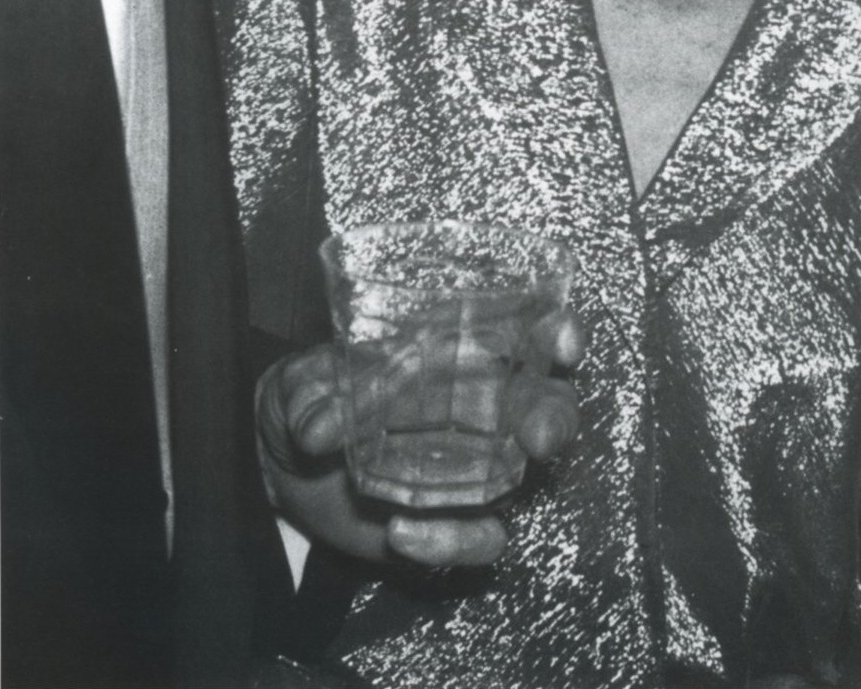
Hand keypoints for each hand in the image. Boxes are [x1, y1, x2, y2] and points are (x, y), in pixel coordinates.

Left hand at [255, 310, 582, 568]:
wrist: (285, 470)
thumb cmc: (309, 398)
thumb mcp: (299, 386)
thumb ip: (310, 396)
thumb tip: (319, 427)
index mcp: (457, 352)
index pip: (526, 332)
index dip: (557, 333)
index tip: (563, 341)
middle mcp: (481, 406)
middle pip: (547, 405)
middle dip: (555, 417)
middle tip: (541, 435)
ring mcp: (474, 467)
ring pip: (530, 476)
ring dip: (513, 494)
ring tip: (466, 502)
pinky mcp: (455, 520)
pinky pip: (481, 538)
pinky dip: (451, 540)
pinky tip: (402, 534)